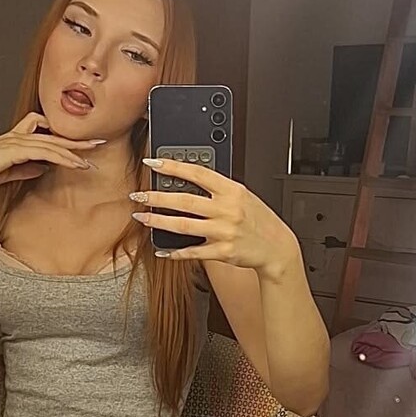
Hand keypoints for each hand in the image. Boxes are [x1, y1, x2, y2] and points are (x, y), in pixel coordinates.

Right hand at [0, 113, 106, 192]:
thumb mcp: (7, 172)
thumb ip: (25, 169)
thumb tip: (41, 169)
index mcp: (14, 139)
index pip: (45, 134)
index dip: (63, 139)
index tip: (80, 146)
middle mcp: (17, 136)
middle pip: (53, 135)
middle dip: (76, 140)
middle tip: (97, 142)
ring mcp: (15, 141)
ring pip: (52, 143)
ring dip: (73, 151)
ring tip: (90, 159)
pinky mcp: (14, 150)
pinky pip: (44, 152)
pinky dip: (61, 157)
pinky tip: (73, 164)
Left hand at [132, 157, 301, 278]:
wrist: (277, 247)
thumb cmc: (258, 220)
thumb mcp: (243, 196)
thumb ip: (218, 189)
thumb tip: (188, 181)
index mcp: (232, 191)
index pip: (197, 174)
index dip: (173, 167)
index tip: (153, 164)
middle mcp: (227, 210)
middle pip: (184, 201)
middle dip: (156, 198)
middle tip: (138, 195)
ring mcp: (224, 232)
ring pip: (183, 226)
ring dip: (158, 222)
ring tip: (142, 217)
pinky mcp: (222, 252)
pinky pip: (193, 252)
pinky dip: (175, 252)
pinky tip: (162, 251)